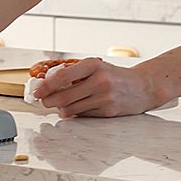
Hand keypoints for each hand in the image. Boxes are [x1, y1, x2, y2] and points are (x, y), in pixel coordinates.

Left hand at [33, 56, 156, 116]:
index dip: (46, 86)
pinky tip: (77, 108)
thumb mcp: (96, 67)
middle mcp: (100, 81)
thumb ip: (74, 73)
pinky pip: (82, 115)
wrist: (143, 87)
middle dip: (49, 101)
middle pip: (64, 96)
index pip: (63, 76)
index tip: (37, 91)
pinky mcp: (108, 112)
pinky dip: (75, 113)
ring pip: (71, 109)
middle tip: (44, 101)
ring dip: (61, 109)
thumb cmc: (114, 76)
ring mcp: (105, 98)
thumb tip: (48, 82)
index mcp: (94, 65)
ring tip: (61, 104)